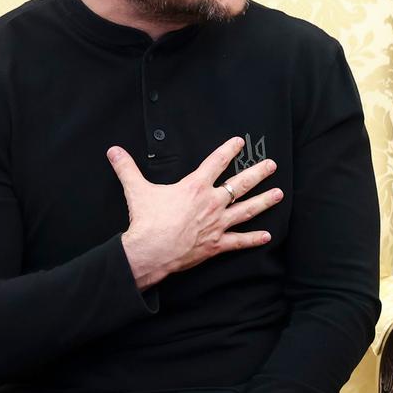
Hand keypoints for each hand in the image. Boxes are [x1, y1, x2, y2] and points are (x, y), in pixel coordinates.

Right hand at [113, 136, 281, 289]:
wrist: (150, 250)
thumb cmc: (146, 220)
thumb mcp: (136, 190)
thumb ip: (127, 168)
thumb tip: (113, 151)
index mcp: (195, 187)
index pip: (216, 163)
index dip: (229, 150)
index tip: (240, 142)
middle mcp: (211, 203)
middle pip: (240, 184)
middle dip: (258, 173)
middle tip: (272, 165)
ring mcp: (217, 224)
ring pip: (246, 210)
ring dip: (264, 202)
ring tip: (279, 194)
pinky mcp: (217, 244)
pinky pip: (239, 241)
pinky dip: (254, 239)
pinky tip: (267, 235)